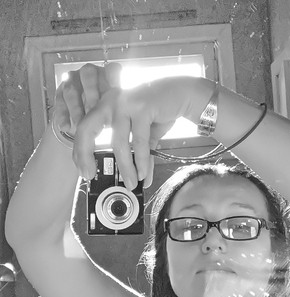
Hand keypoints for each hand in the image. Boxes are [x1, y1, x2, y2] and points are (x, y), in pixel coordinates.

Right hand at [54, 62, 121, 135]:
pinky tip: (66, 127)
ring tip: (80, 124)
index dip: (114, 76)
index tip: (116, 87)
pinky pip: (59, 101)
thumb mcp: (114, 110)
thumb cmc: (106, 112)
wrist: (86, 118)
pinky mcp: (61, 91)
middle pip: (87, 74)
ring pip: (71, 88)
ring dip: (75, 108)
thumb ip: (117, 108)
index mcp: (107, 74)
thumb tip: (125, 117)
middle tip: (93, 109)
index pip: (112, 69)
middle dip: (91, 91)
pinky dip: (62, 115)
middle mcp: (89, 73)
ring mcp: (73, 80)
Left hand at [72, 76, 199, 188]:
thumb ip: (138, 155)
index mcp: (105, 106)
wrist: (182, 93)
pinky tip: (144, 174)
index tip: (84, 171)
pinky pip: (138, 141)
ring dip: (125, 167)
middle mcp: (110, 102)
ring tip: (131, 184)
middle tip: (88, 175)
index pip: (84, 128)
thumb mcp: (143, 135)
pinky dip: (142, 161)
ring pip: (118, 142)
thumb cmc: (159, 111)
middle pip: (87, 128)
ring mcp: (125, 103)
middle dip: (83, 153)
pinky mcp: (142, 107)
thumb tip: (139, 180)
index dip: (79, 150)